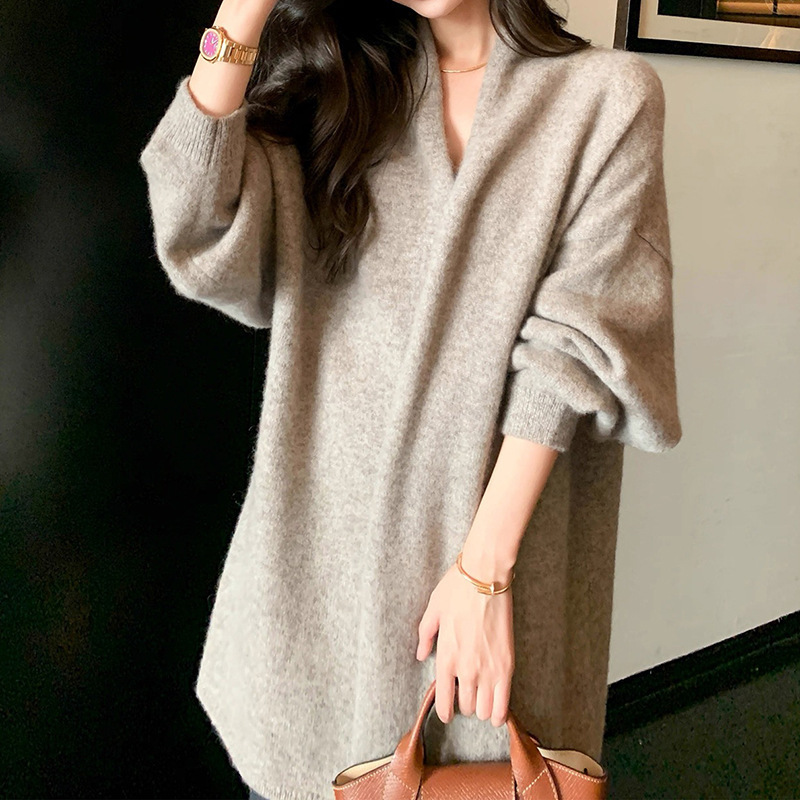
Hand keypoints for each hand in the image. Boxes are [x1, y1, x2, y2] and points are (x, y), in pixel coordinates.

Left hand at [416, 558, 514, 727]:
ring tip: (481, 698)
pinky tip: (496, 713)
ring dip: (481, 708)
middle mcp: (466, 669)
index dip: (445, 711)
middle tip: (466, 693)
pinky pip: (503, 703)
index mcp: (445, 657)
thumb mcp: (433, 610)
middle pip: (466, 706)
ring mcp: (488, 669)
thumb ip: (425, 636)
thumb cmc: (457, 590)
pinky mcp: (507, 665)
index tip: (448, 713)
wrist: (485, 578)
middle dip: (464, 704)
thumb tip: (421, 655)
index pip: (443, 699)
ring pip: (484, 709)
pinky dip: (499, 712)